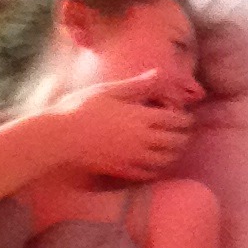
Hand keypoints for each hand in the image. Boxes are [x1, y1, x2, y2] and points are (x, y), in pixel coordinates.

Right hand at [49, 70, 195, 180]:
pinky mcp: (123, 170)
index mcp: (141, 117)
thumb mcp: (109, 91)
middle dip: (183, 137)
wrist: (59, 138)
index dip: (185, 120)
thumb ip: (137, 85)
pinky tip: (155, 164)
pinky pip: (148, 174)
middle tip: (185, 134)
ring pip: (165, 160)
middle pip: (175, 142)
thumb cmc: (81, 109)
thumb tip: (159, 73)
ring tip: (174, 149)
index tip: (187, 118)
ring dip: (174, 154)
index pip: (175, 120)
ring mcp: (133, 157)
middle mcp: (142, 140)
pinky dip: (157, 169)